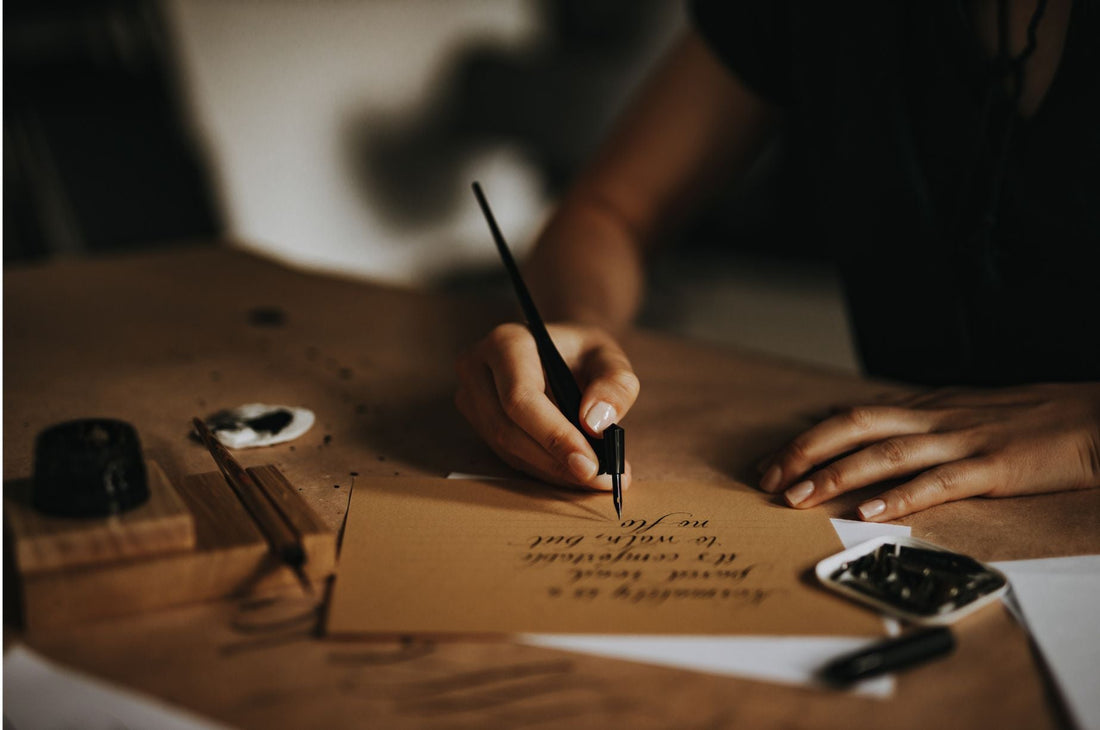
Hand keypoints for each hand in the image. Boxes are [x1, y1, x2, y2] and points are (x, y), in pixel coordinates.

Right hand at [455, 322, 638, 489]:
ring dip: (552, 470)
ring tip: (596, 478)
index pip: (521, 398)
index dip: (553, 435)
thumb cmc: (583, 352)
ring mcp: (471, 397)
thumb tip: (597, 424)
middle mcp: (477, 368)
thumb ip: (615, 385)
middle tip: (600, 479)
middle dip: (556, 460)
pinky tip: (574, 472)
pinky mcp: (477, 422)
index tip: (590, 463)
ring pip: (507, 448)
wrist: (560, 353)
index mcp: (506, 343)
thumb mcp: (609, 357)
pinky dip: (544, 469)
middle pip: (508, 429)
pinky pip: (508, 455)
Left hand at [758, 383, 1099, 520]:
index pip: (851, 417)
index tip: (770, 461)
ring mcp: (962, 441)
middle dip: (805, 452)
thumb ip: (914, 421)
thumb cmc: (1030, 420)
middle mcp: (935, 418)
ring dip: (838, 475)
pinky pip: (938, 482)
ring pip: (886, 453)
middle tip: (768, 479)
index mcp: (926, 406)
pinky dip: (901, 497)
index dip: (806, 438)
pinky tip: (871, 512)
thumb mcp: (962, 412)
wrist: (1094, 419)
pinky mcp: (992, 468)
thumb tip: (862, 427)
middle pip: (854, 426)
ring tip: (800, 496)